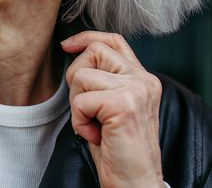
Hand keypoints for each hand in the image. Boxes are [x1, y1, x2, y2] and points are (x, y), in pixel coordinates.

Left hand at [61, 31, 162, 187]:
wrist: (135, 182)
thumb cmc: (120, 149)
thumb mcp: (113, 106)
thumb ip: (105, 79)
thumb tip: (75, 51)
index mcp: (143, 79)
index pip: (114, 41)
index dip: (87, 38)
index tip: (67, 45)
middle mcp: (144, 80)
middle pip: (93, 52)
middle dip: (76, 79)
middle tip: (88, 109)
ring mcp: (136, 90)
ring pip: (82, 76)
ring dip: (78, 105)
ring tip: (95, 125)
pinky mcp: (123, 105)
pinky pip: (80, 101)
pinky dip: (80, 121)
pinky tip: (96, 135)